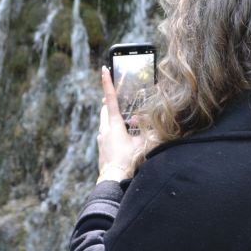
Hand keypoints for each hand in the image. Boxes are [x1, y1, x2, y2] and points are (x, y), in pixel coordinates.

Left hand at [97, 66, 147, 182]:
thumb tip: (149, 120)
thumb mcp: (143, 144)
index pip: (110, 99)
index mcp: (114, 125)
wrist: (114, 181)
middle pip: (104, 109)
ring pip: (104, 121)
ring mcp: (101, 139)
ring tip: (123, 120)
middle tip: (115, 97)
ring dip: (111, 117)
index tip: (104, 70)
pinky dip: (111, 129)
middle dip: (109, 101)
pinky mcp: (101, 148)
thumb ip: (148, 130)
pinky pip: (105, 133)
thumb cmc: (129, 162)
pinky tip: (121, 137)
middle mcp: (104, 130)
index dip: (107, 83)